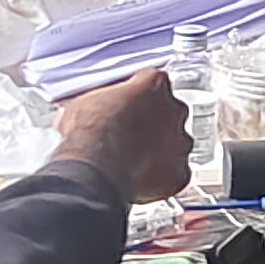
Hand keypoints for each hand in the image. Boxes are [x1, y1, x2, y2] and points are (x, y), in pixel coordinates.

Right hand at [53, 67, 193, 201]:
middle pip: (170, 112)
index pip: (154, 82)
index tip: (128, 106)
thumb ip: (99, 101)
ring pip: (176, 145)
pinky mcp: (179, 172)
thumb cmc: (89, 131)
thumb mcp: (84, 102)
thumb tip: (88, 109)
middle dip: (154, 124)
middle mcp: (174, 109)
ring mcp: (180, 142)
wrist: (95, 166)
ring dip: (160, 151)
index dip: (139, 97)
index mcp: (153, 84)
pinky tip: (142, 181)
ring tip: (134, 160)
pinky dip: (163, 179)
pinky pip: (176, 174)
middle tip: (131, 135)